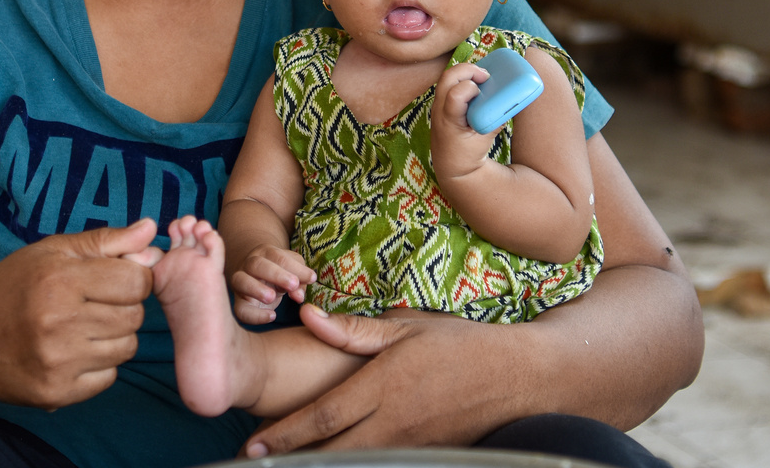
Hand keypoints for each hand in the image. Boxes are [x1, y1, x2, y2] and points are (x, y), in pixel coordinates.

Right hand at [0, 218, 157, 408]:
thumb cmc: (10, 287)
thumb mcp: (52, 251)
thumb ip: (106, 241)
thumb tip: (151, 230)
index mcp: (60, 280)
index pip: (137, 282)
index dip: (133, 278)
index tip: (114, 279)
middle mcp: (59, 322)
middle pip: (135, 316)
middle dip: (122, 307)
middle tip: (92, 304)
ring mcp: (58, 362)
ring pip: (126, 348)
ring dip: (113, 337)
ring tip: (81, 327)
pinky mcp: (56, 393)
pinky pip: (109, 378)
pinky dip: (99, 365)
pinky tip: (73, 352)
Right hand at [230, 243, 316, 323]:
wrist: (257, 277)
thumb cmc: (280, 272)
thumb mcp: (293, 270)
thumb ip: (300, 278)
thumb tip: (298, 296)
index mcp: (265, 253)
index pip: (278, 256)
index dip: (293, 267)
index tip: (311, 278)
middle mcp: (249, 265)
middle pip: (256, 264)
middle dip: (275, 274)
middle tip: (293, 284)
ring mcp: (241, 283)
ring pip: (241, 282)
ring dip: (256, 289)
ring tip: (272, 297)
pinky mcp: (239, 303)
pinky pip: (240, 309)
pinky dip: (254, 314)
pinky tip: (271, 316)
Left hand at [244, 306, 533, 455]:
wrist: (517, 376)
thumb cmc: (460, 344)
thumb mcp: (407, 328)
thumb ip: (354, 330)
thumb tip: (309, 317)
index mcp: (383, 385)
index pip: (323, 417)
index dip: (284, 435)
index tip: (253, 446)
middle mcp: (393, 422)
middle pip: (332, 452)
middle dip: (291, 461)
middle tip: (252, 465)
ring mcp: (411, 445)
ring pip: (355, 464)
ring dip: (320, 466)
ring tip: (287, 466)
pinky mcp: (427, 456)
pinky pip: (384, 465)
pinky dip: (356, 467)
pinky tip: (338, 464)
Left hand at [428, 61, 498, 180]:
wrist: (451, 165)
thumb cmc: (468, 154)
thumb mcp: (485, 140)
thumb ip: (496, 121)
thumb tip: (509, 102)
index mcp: (449, 120)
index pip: (454, 94)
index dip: (470, 87)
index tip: (484, 90)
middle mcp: (439, 110)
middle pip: (447, 77)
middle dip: (468, 70)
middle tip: (486, 75)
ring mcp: (437, 105)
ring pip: (446, 77)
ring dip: (464, 72)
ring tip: (482, 78)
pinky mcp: (440, 104)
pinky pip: (448, 83)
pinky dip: (461, 78)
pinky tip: (475, 84)